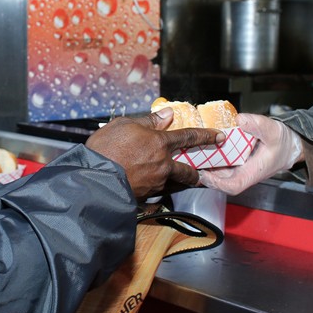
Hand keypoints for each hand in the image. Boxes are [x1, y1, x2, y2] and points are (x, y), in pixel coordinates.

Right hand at [86, 109, 221, 198]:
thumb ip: (149, 121)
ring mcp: (155, 183)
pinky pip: (161, 193)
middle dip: (197, 173)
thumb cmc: (105, 148)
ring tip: (184, 182)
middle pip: (188, 171)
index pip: (189, 137)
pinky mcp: (146, 196)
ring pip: (176, 185)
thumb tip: (167, 115)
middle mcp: (163, 165)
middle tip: (201, 173)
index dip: (207, 136)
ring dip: (182, 183)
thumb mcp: (124, 124)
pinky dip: (163, 190)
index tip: (219, 137)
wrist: (93, 178)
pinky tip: (158, 188)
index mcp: (159, 143)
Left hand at [198, 114, 302, 195]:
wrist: (288, 145)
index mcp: (252, 173)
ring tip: (188, 152)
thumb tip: (240, 119)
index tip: (204, 174)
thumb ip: (258, 125)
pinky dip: (207, 157)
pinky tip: (197, 146)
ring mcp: (236, 169)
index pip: (232, 186)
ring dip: (202, 163)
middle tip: (188, 159)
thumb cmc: (283, 143)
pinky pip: (217, 163)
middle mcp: (242, 174)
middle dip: (202, 172)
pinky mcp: (233, 162)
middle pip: (218, 180)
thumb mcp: (273, 131)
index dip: (216, 183)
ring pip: (215, 172)